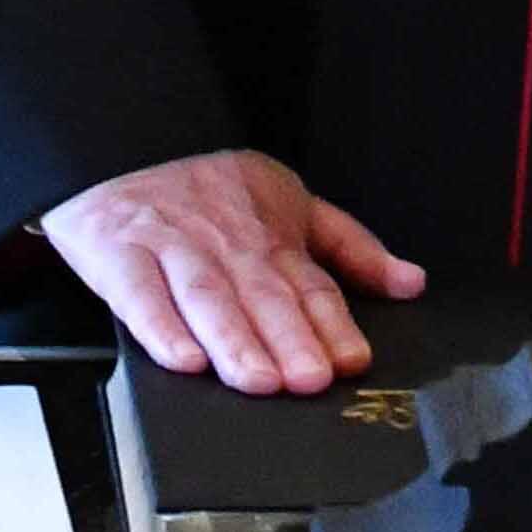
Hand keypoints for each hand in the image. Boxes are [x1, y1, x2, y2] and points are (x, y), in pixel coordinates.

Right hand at [40, 149, 421, 394]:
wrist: (120, 152)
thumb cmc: (210, 191)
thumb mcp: (290, 203)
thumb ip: (351, 247)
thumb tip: (410, 283)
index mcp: (271, 234)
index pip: (310, 284)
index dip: (332, 323)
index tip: (350, 359)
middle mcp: (226, 241)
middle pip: (262, 294)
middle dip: (288, 338)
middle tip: (308, 379)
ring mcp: (172, 247)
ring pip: (207, 297)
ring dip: (234, 340)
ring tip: (257, 380)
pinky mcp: (121, 256)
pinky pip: (140, 294)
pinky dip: (160, 327)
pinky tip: (183, 359)